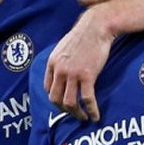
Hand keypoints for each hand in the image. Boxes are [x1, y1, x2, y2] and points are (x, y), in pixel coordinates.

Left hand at [44, 7, 114, 121]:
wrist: (96, 26)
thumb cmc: (83, 35)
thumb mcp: (64, 47)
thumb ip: (60, 60)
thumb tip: (61, 71)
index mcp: (52, 63)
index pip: (47, 88)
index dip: (55, 99)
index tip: (63, 103)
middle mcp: (59, 70)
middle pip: (55, 99)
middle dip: (63, 110)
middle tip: (73, 113)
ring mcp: (72, 73)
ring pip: (69, 102)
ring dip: (76, 114)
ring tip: (84, 118)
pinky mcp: (87, 75)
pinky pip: (87, 99)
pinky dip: (91, 110)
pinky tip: (95, 116)